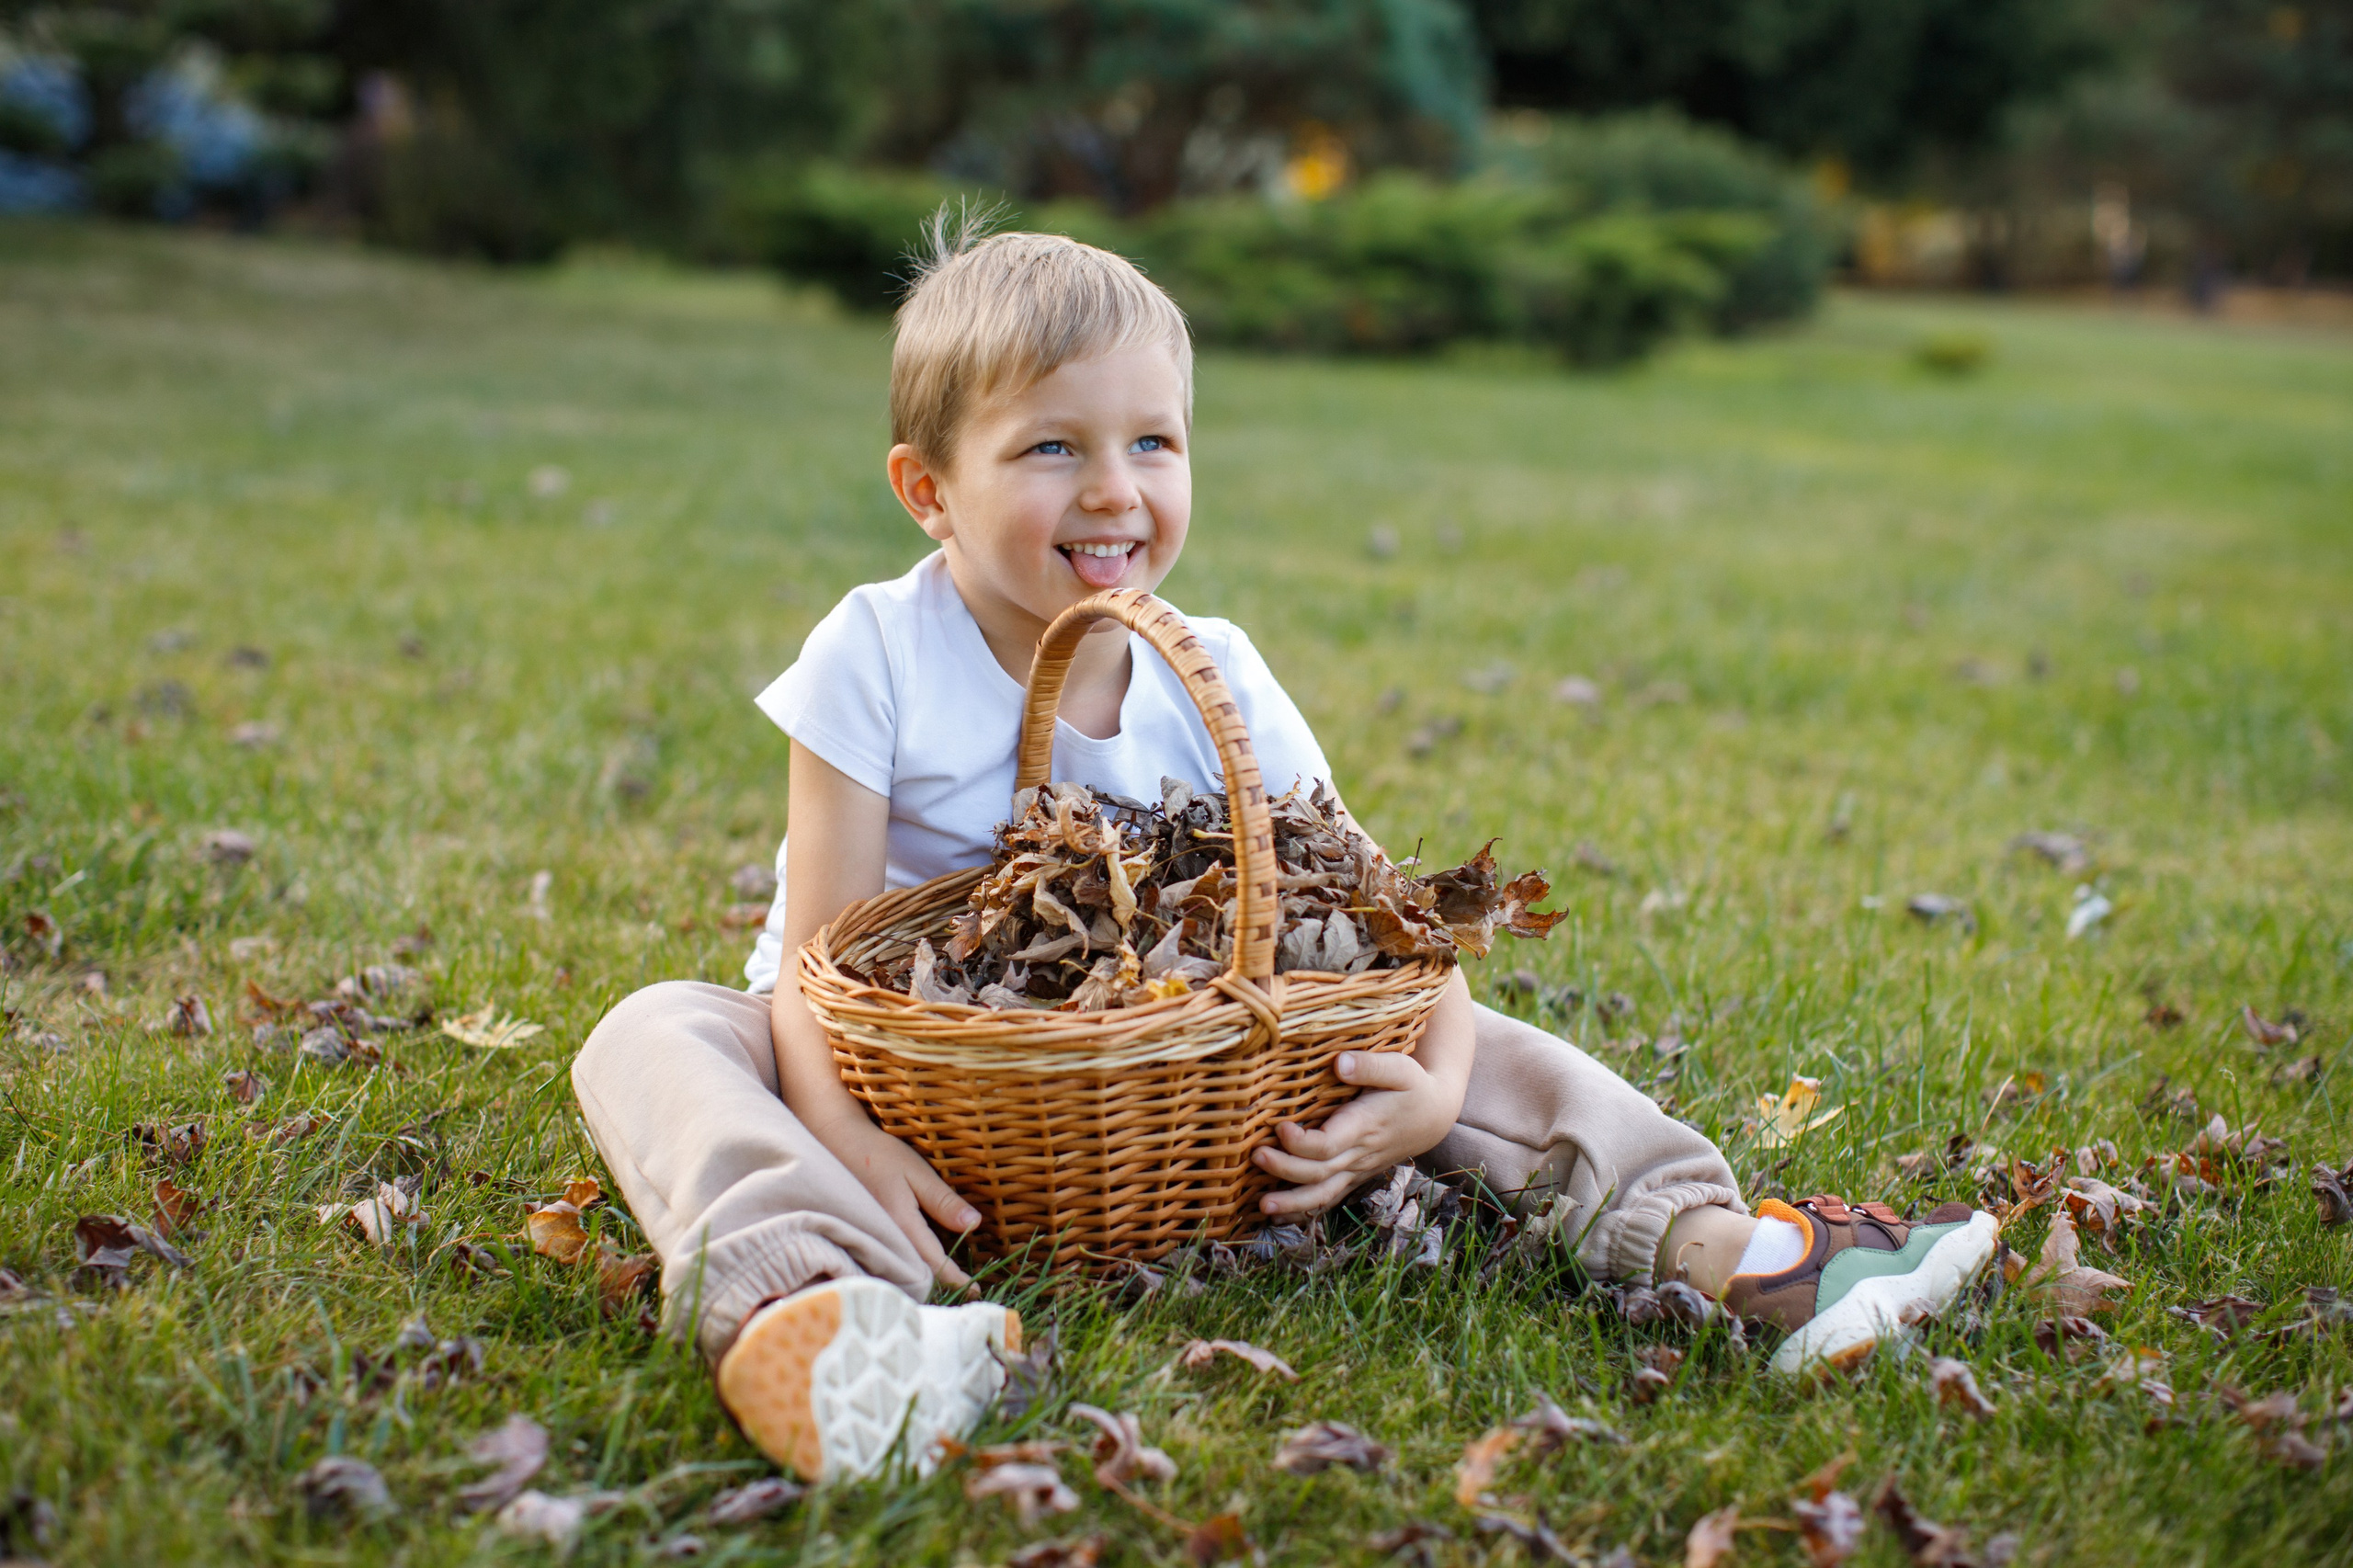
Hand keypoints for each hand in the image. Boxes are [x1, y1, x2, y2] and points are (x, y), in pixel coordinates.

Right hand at [811, 1111, 982, 1287]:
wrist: (837, 1145)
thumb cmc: (879, 1155)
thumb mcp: (917, 1173)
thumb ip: (943, 1202)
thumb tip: (974, 1224)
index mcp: (900, 1224)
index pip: (933, 1262)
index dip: (955, 1278)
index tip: (974, 1290)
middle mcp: (882, 1240)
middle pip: (915, 1275)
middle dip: (941, 1285)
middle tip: (965, 1290)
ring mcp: (870, 1241)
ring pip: (900, 1271)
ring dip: (924, 1279)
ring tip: (947, 1280)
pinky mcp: (864, 1237)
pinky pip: (888, 1260)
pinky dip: (906, 1267)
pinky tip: (919, 1263)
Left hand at [1254, 1047, 1468, 1215]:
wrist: (1434, 1115)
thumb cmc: (1412, 1086)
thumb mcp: (1399, 1068)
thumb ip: (1369, 1066)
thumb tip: (1339, 1063)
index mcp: (1365, 1126)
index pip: (1329, 1144)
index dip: (1302, 1143)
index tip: (1280, 1127)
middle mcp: (1359, 1154)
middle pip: (1319, 1172)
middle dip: (1285, 1169)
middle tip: (1256, 1157)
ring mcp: (1357, 1169)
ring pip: (1324, 1194)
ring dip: (1292, 1203)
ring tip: (1262, 1206)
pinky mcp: (1354, 1175)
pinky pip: (1328, 1197)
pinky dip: (1304, 1209)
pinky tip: (1278, 1214)